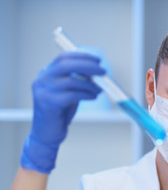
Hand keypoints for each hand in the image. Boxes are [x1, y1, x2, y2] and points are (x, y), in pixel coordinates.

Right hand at [21, 51, 105, 173]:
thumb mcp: (69, 91)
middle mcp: (42, 80)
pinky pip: (72, 95)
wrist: (47, 133)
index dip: (82, 56)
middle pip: (66, 65)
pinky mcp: (48, 104)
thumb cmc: (60, 111)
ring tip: (99, 90)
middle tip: (103, 71)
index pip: (63, 57)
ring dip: (90, 85)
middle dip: (88, 66)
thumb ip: (78, 80)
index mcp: (47, 73)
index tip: (98, 60)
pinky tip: (93, 97)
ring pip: (71, 81)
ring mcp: (43, 91)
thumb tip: (98, 72)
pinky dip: (86, 94)